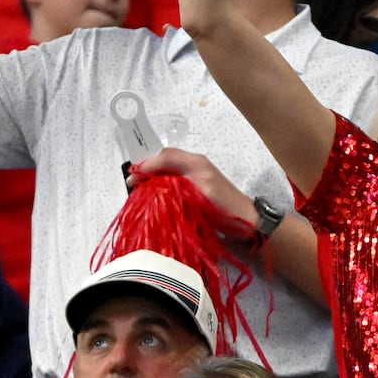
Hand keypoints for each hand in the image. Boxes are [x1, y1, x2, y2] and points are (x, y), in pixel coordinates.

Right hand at [129, 148, 254, 223]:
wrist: (245, 222)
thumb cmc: (225, 206)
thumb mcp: (200, 187)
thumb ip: (175, 176)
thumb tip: (147, 172)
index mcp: (195, 161)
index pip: (165, 155)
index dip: (147, 163)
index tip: (132, 176)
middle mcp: (193, 166)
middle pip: (164, 161)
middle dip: (146, 170)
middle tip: (131, 184)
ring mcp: (193, 178)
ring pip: (166, 173)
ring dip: (151, 179)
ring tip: (138, 190)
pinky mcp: (193, 191)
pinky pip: (171, 184)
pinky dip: (159, 188)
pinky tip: (152, 197)